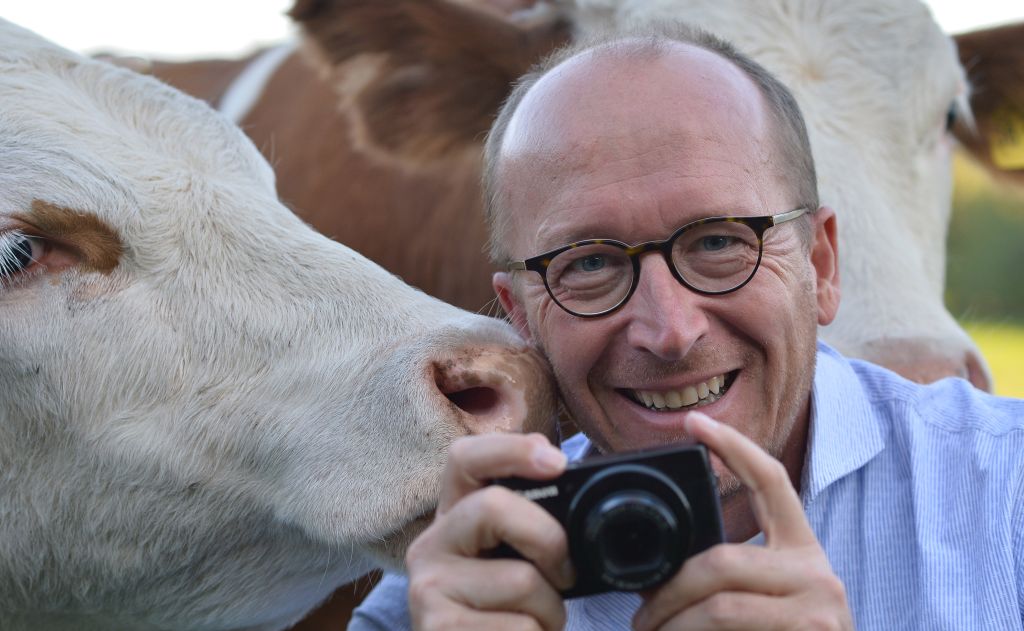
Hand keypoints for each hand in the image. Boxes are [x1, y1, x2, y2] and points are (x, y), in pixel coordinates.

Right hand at [406, 433, 574, 630]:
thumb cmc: (507, 613)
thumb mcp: (513, 559)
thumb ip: (528, 520)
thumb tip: (560, 469)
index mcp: (453, 517)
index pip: (464, 458)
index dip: (511, 449)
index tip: (557, 462)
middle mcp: (430, 546)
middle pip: (494, 508)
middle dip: (550, 541)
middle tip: (564, 574)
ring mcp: (428, 589)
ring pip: (521, 579)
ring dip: (551, 610)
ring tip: (535, 623)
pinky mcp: (439, 629)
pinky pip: (520, 628)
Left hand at [633, 412, 853, 630]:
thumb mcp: (772, 603)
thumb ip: (733, 578)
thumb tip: (660, 577)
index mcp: (802, 552)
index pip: (771, 482)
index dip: (734, 448)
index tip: (694, 423)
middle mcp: (818, 575)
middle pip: (722, 559)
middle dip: (669, 590)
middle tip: (641, 617)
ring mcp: (819, 615)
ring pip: (721, 607)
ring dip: (673, 625)